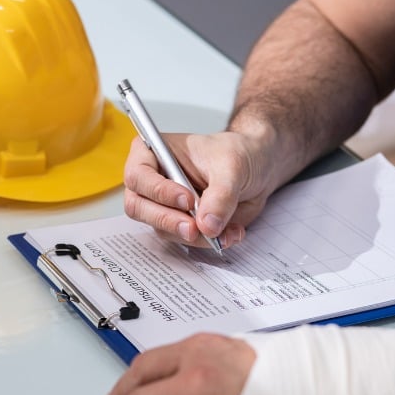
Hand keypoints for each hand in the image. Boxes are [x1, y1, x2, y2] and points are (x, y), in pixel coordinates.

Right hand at [123, 130, 278, 249]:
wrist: (256, 168)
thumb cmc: (237, 153)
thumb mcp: (232, 167)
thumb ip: (220, 195)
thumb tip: (206, 224)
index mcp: (155, 152)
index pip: (138, 175)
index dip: (158, 191)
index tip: (187, 200)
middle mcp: (153, 181)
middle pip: (139, 207)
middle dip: (168, 221)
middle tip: (194, 228)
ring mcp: (165, 205)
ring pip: (163, 229)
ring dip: (195, 235)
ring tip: (225, 229)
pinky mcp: (181, 224)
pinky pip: (186, 241)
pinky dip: (209, 241)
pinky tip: (230, 232)